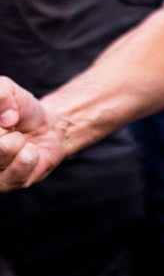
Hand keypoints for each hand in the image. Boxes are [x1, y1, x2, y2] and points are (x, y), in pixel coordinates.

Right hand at [0, 76, 63, 191]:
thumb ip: (1, 94)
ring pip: (1, 152)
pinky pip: (16, 172)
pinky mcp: (4, 186)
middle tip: (11, 129)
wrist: (46, 129)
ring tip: (18, 140)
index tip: (7, 118)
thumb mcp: (8, 90)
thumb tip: (7, 118)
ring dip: (17, 141)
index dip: (0, 119)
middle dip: (6, 128)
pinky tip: (28, 152)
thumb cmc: (19, 110)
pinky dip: (29, 157)